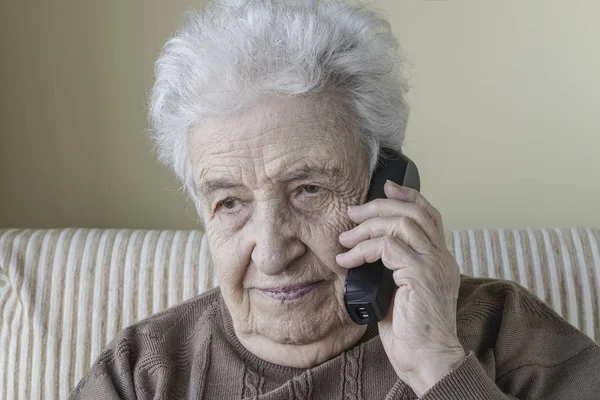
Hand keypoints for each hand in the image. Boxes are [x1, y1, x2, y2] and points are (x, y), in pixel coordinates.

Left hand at [336, 180, 466, 396]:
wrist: (427, 360)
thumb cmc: (411, 332)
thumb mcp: (399, 292)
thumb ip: (392, 269)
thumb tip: (365, 251)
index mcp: (439, 260)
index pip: (429, 215)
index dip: (408, 196)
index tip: (386, 187)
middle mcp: (441, 258)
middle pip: (414, 213)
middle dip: (379, 206)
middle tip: (352, 212)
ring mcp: (433, 264)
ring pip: (401, 224)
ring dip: (366, 226)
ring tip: (344, 238)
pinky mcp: (421, 274)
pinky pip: (387, 247)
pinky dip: (362, 249)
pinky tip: (347, 260)